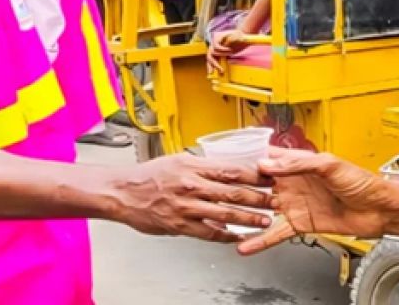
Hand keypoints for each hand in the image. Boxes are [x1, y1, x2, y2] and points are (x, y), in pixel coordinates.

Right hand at [107, 153, 272, 242]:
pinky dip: (226, 235)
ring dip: (249, 218)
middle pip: (233, 191)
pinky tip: (238, 236)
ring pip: (225, 213)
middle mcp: (192, 184)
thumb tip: (226, 170)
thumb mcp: (177, 161)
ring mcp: (186, 206)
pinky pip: (208, 232)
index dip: (255, 174)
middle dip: (259, 197)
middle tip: (275, 200)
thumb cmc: (149, 176)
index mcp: (193, 165)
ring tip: (264, 220)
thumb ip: (202, 166)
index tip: (271, 177)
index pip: (232, 169)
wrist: (122, 192)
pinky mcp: (180, 225)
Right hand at [206, 30, 251, 75]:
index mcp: (218, 38)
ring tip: (211, 73)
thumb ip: (234, 38)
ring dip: (211, 66)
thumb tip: (229, 43)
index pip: (215, 45)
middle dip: (214, 62)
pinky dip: (214, 67)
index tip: (230, 50)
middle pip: (211, 54)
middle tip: (220, 68)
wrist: (242, 39)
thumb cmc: (240, 35)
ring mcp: (216, 51)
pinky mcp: (220, 56)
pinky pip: (215, 61)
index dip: (221, 49)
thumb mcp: (238, 35)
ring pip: (210, 59)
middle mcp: (215, 45)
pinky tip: (215, 73)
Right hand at [237, 148, 389, 255]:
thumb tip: (269, 163)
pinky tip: (247, 245)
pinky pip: (277, 232)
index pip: (268, 158)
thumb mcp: (330, 164)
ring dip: (247, 215)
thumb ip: (299, 164)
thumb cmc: (362, 182)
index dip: (248, 159)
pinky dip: (261, 240)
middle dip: (241, 188)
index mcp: (300, 163)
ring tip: (226, 219)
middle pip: (261, 185)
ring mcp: (296, 204)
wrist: (381, 210)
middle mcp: (294, 182)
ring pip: (264, 209)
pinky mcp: (301, 224)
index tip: (228, 162)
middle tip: (220, 192)